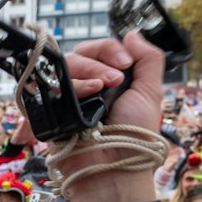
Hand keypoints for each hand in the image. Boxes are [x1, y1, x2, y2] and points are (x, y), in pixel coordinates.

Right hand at [58, 34, 164, 201]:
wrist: (115, 167)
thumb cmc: (134, 136)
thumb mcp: (150, 92)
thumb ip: (149, 60)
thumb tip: (133, 33)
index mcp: (109, 80)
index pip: (99, 49)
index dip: (110, 49)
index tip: (125, 63)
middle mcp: (86, 86)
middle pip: (79, 54)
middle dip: (99, 60)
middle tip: (116, 79)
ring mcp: (67, 98)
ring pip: (65, 66)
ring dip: (87, 72)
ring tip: (102, 90)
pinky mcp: (51, 110)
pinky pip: (51, 85)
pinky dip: (71, 85)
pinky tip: (88, 93)